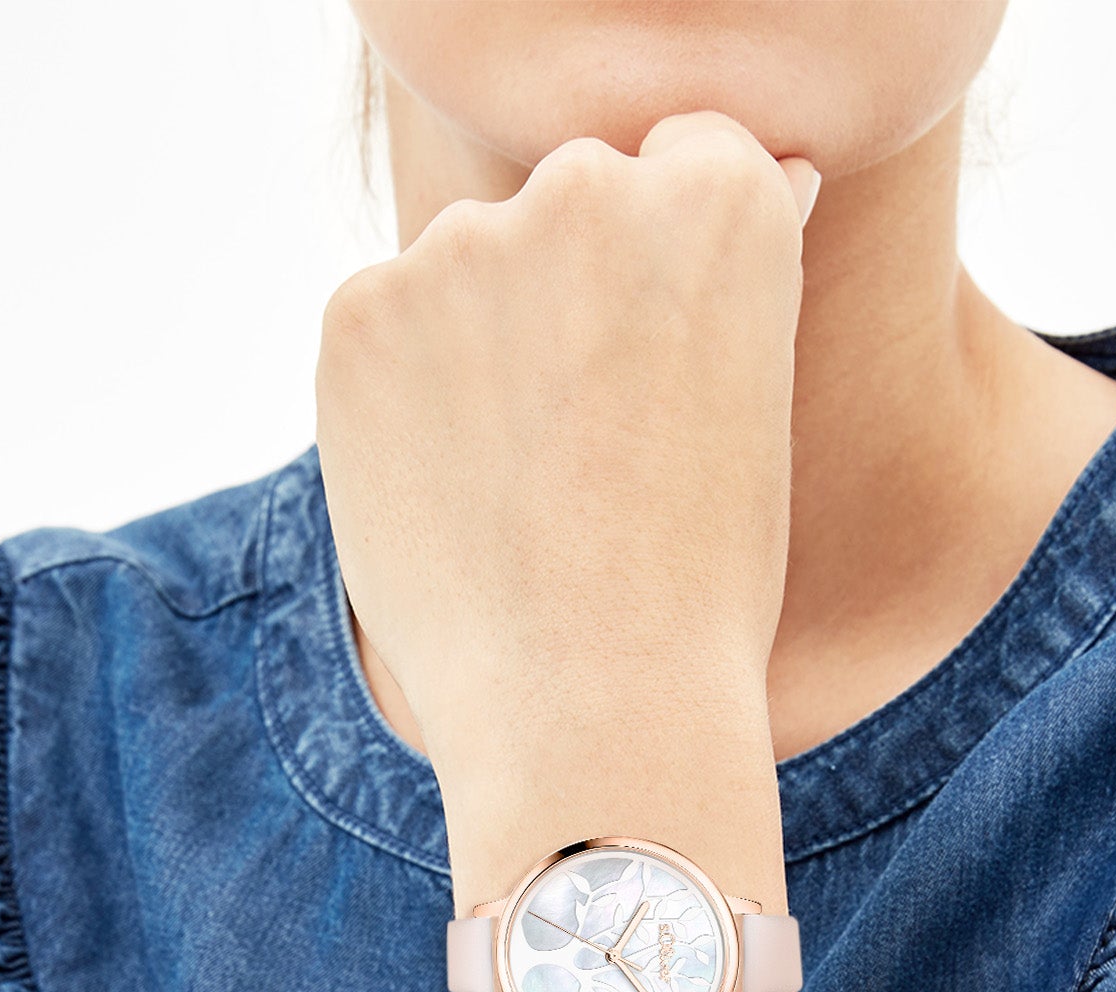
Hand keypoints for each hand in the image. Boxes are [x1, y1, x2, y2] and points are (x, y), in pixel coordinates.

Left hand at [315, 112, 818, 809]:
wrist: (591, 706)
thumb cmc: (697, 582)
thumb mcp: (755, 404)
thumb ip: (726, 275)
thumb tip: (749, 173)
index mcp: (718, 192)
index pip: (680, 161)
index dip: (663, 276)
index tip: (657, 367)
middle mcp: (588, 186)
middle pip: (566, 206)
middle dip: (568, 296)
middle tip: (585, 444)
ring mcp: (461, 246)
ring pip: (466, 270)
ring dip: (479, 344)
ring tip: (516, 488)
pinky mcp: (359, 314)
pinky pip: (382, 327)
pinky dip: (402, 396)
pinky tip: (449, 493)